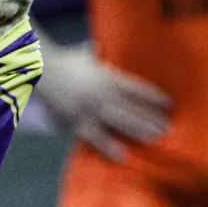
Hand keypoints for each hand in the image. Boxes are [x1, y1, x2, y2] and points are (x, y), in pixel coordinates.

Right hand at [37, 48, 170, 161]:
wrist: (39, 71)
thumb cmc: (65, 63)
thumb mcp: (87, 57)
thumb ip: (102, 57)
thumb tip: (109, 49)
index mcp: (107, 77)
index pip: (136, 88)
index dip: (153, 97)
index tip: (169, 104)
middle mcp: (101, 94)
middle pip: (132, 108)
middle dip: (150, 118)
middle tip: (167, 128)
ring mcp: (90, 110)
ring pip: (119, 123)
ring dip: (138, 131)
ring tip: (155, 139)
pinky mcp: (77, 123)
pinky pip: (96, 138)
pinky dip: (109, 148)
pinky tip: (123, 157)